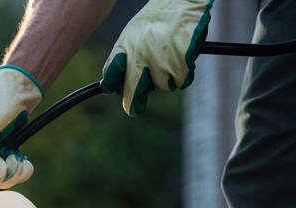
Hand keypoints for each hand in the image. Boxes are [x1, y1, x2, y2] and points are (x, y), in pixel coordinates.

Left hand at [103, 0, 213, 115]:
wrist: (181, 1)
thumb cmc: (157, 18)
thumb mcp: (132, 33)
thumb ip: (123, 55)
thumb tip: (111, 82)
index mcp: (126, 48)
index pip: (112, 73)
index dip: (112, 85)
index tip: (112, 91)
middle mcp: (141, 57)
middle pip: (134, 91)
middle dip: (133, 103)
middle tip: (133, 110)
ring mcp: (160, 61)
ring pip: (162, 86)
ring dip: (167, 79)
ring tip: (170, 58)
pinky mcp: (179, 63)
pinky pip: (181, 82)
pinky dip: (184, 75)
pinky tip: (183, 60)